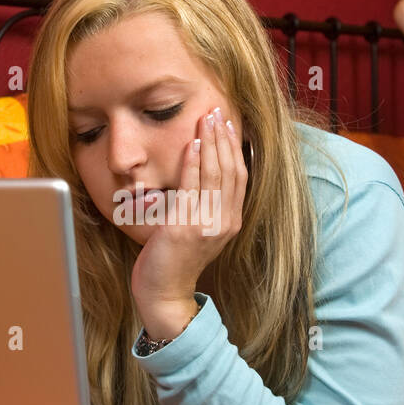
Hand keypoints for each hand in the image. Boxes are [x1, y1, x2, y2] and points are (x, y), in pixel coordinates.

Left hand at [131, 106, 247, 337]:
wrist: (164, 293)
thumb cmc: (175, 261)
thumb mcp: (198, 230)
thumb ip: (205, 206)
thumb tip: (201, 175)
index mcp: (231, 221)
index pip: (239, 176)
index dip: (235, 148)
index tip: (228, 124)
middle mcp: (225, 222)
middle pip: (230, 170)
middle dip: (224, 137)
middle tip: (217, 111)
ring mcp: (207, 225)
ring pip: (214, 174)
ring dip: (210, 142)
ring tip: (206, 118)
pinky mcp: (186, 228)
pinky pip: (192, 187)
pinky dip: (193, 162)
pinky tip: (191, 143)